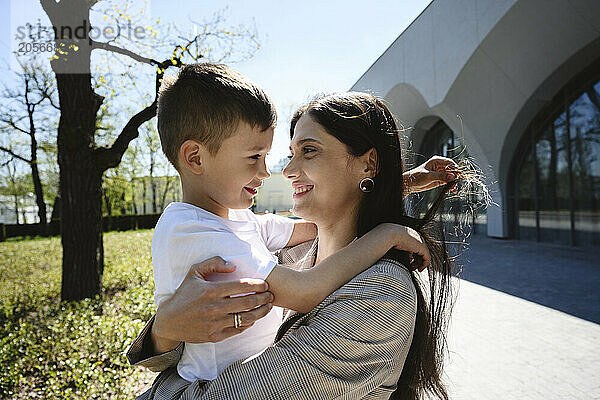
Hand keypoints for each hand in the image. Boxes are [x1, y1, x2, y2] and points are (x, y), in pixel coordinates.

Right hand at [152, 256, 273, 351]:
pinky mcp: (215, 336)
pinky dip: (248, 324)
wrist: (169, 320)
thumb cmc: (184, 293)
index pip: (242, 286)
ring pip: (246, 318)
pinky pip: (237, 330)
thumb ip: (214, 263)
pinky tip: (253, 318)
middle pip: (248, 302)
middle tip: (271, 295)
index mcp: (211, 290)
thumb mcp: (194, 272)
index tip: (265, 285)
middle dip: (263, 298)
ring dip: (260, 312)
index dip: (257, 285)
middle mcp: (214, 307)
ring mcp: (215, 323)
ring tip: (267, 307)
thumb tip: (234, 266)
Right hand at [381, 223, 430, 271]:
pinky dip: (424, 264)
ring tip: (416, 269)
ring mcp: (421, 241)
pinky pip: (427, 258)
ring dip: (421, 263)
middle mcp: (417, 237)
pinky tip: (420, 269)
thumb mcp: (396, 243)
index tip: (410, 262)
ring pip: (425, 255)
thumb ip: (401, 248)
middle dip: (418, 260)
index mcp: (411, 234)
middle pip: (421, 250)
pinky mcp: (422, 247)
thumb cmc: (388, 238)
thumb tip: (400, 255)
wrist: (390, 234)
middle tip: (413, 267)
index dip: (414, 256)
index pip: (416, 246)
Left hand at [404, 156, 459, 194]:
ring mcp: (439, 173)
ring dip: (453, 182)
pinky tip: (450, 189)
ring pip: (450, 177)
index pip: (449, 163)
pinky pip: (447, 182)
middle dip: (455, 176)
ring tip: (453, 188)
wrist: (410, 183)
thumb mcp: (429, 176)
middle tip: (456, 182)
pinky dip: (450, 185)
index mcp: (436, 161)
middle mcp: (439, 166)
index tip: (458, 174)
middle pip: (451, 170)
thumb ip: (441, 176)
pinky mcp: (439, 180)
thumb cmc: (416, 176)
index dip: (455, 168)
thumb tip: (451, 176)